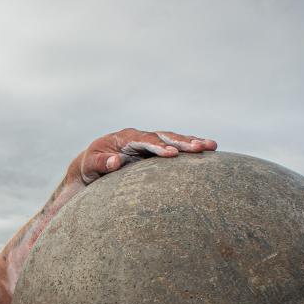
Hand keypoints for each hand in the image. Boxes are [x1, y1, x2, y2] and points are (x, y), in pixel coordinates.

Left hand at [67, 128, 216, 184]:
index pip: (144, 140)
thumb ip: (101, 163)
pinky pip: (175, 147)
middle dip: (182, 141)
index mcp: (125, 137)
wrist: (92, 166)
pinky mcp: (155, 152)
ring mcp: (149, 143)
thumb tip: (115, 161)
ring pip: (173, 139)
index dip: (158, 146)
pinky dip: (189, 147)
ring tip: (212, 146)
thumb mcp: (91, 166)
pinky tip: (208, 151)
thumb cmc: (90, 166)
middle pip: (164, 136)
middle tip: (201, 148)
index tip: (172, 154)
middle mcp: (140, 137)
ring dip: (192, 142)